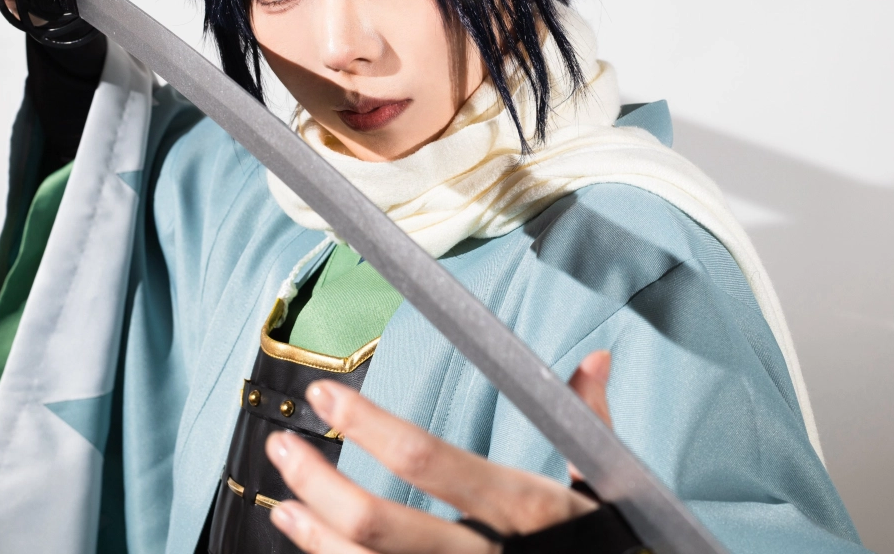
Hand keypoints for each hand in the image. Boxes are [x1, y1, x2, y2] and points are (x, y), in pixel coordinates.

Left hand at [264, 350, 613, 552]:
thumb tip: (597, 359)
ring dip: (313, 530)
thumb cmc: (610, 546)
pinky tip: (306, 535)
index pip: (430, 461)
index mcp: (526, 510)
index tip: (327, 394)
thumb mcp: (609, 488)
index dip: (370, 425)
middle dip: (319, 480)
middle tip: (284, 443)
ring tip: (283, 495)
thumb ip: (589, 422)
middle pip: (380, 524)